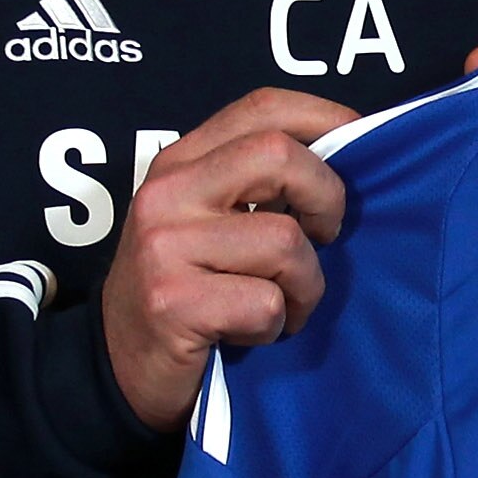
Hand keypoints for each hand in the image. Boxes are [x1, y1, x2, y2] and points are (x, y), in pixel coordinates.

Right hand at [101, 87, 355, 430]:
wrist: (119, 369)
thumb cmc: (189, 291)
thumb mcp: (214, 222)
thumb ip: (262, 185)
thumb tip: (351, 155)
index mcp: (182, 161)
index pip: (264, 108)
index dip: (325, 119)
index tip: (358, 148)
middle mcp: (168, 193)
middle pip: (279, 155)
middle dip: (326, 200)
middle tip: (322, 238)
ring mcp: (164, 246)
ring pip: (285, 242)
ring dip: (304, 286)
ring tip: (280, 304)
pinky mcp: (171, 302)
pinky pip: (266, 303)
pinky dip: (276, 325)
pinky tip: (250, 333)